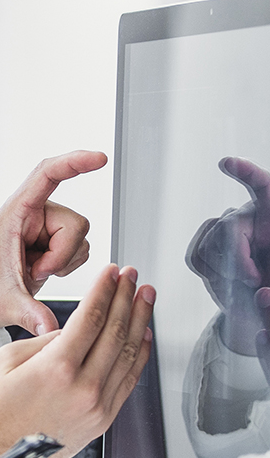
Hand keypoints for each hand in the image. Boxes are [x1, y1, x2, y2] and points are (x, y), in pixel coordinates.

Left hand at [0, 150, 105, 346]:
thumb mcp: (2, 304)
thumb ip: (27, 314)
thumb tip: (48, 328)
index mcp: (13, 214)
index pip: (46, 175)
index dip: (74, 162)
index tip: (100, 158)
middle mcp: (30, 215)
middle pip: (76, 223)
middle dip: (63, 255)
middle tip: (34, 274)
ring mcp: (43, 229)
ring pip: (81, 238)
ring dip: (63, 263)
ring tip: (31, 275)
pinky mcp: (51, 243)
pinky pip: (80, 250)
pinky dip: (66, 267)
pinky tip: (39, 274)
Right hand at [0, 263, 153, 457]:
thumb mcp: (8, 360)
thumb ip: (46, 341)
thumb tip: (74, 329)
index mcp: (57, 369)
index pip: (91, 318)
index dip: (105, 290)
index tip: (112, 273)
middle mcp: (83, 389)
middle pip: (115, 332)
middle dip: (127, 299)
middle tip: (133, 278)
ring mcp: (96, 408)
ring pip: (129, 356)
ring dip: (140, 322)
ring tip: (146, 299)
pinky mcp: (102, 422)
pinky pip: (129, 382)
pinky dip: (140, 357)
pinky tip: (143, 337)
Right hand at [186, 157, 269, 354]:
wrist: (261, 294)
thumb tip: (262, 293)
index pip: (262, 185)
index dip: (246, 173)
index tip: (227, 163)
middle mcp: (248, 216)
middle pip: (227, 228)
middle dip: (237, 259)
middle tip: (255, 280)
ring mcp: (224, 228)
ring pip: (208, 245)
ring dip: (223, 270)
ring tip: (245, 280)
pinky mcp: (205, 244)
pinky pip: (196, 256)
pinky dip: (208, 272)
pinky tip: (224, 277)